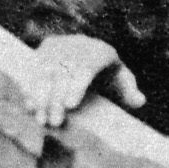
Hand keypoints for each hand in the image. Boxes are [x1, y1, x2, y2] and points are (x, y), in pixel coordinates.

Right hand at [22, 34, 144, 128]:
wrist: (87, 51)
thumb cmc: (108, 73)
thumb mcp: (122, 79)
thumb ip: (129, 91)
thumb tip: (139, 101)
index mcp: (99, 52)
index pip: (86, 67)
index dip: (76, 85)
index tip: (69, 105)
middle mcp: (76, 45)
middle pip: (63, 71)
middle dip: (56, 97)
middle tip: (55, 122)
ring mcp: (58, 46)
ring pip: (45, 70)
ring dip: (40, 96)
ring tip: (40, 120)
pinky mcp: (43, 50)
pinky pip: (34, 69)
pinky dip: (30, 88)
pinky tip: (29, 107)